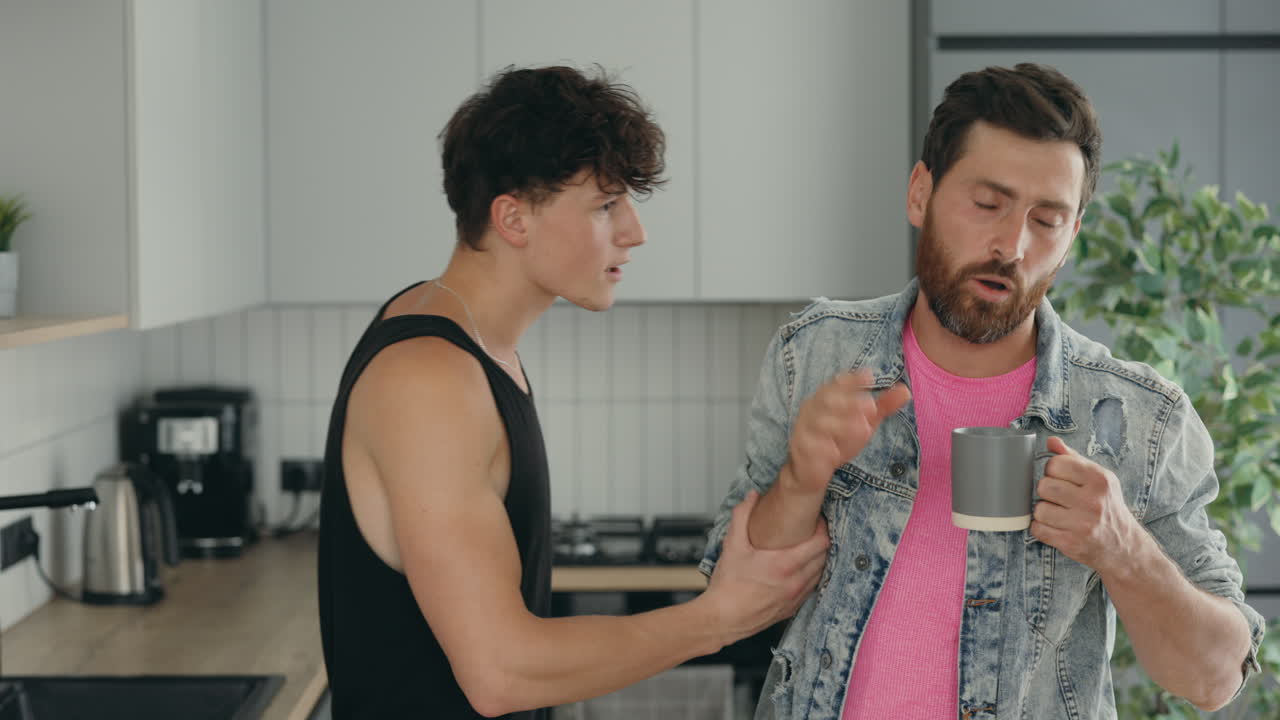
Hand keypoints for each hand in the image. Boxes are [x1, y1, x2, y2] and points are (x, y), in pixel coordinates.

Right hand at [704, 490, 830, 644]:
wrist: (723, 618)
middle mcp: (795, 582)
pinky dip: (812, 576)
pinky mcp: (792, 608)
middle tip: (812, 530)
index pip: (821, 543)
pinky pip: (812, 588)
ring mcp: (796, 597)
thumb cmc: (727, 585)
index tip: (816, 520)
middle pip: (825, 557)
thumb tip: (751, 496)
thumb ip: (742, 516)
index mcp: (784, 565)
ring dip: (818, 559)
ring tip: (808, 548)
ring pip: (821, 573)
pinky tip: (800, 570)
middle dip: (821, 541)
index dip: (822, 528)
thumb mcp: (732, 545)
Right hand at [786, 369, 910, 494]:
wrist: (808, 473)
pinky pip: (813, 446)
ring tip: (864, 430)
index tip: (869, 375)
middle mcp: (812, 410)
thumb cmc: (836, 440)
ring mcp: (804, 430)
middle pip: (827, 399)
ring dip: (842, 425)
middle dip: (849, 401)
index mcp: (825, 398)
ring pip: (820, 423)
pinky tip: (837, 451)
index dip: (852, 379)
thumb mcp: (863, 422)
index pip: (837, 383)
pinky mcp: (802, 451)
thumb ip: (882, 407)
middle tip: (871, 407)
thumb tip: (906, 390)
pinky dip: (826, 447)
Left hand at [1030, 436, 1143, 575]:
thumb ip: (1074, 459)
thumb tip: (1051, 442)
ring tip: (1058, 514)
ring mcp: (1082, 524)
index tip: (1060, 478)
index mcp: (1099, 480)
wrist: (1124, 547)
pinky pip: (1038, 529)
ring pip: (1039, 509)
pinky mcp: (1071, 543)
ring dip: (1043, 512)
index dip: (1053, 470)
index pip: (1056, 464)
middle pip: (1044, 486)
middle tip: (1059, 498)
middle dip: (1046, 491)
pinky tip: (1056, 527)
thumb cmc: (1107, 507)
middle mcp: (1092, 501)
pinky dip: (1041, 528)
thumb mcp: (1099, 479)